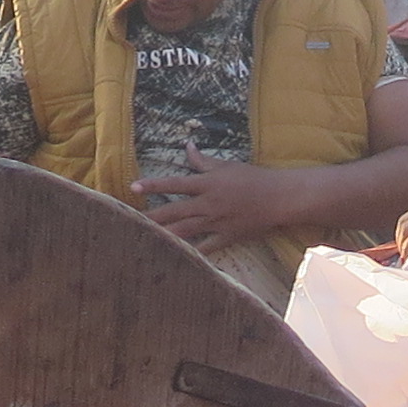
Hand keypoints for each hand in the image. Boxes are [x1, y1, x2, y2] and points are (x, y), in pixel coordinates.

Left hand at [134, 155, 298, 251]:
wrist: (279, 198)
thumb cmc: (253, 179)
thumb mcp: (226, 166)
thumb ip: (203, 161)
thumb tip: (187, 146)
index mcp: (207, 184)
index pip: (174, 184)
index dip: (153, 185)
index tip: (133, 188)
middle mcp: (208, 204)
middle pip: (173, 211)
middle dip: (151, 217)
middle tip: (128, 222)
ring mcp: (216, 222)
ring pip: (184, 231)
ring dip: (164, 235)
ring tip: (144, 241)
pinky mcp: (226, 237)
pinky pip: (206, 248)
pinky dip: (191, 254)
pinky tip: (176, 260)